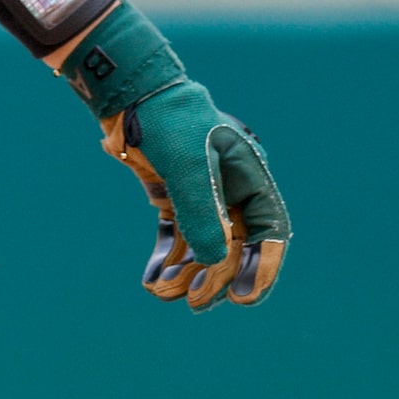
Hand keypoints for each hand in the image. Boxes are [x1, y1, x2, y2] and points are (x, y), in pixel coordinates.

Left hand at [63, 3, 288, 310]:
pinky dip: (169, 258)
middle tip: (200, 302)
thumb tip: (216, 262)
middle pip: (235, 244)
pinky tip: (154, 281)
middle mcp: (230, 189)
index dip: (262, 265)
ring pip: (204, 245)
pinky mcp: (172, 196)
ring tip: (168, 295)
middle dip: (218, 276)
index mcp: (249, 177)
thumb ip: (202, 211)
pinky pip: (178, 236)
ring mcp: (201, 194)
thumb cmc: (168, 122)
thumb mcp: (188, 165)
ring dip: (190, 273)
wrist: (129, 96)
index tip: (246, 296)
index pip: (269, 230)